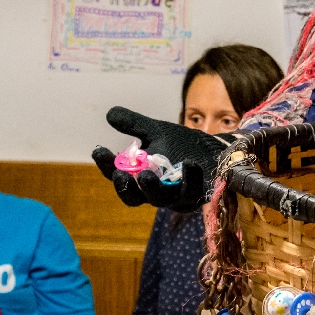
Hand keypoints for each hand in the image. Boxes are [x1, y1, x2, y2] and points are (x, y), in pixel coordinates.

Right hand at [92, 107, 233, 211]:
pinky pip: (192, 191)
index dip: (106, 166)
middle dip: (125, 187)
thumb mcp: (156, 131)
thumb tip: (110, 114)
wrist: (215, 148)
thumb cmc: (182, 144)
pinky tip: (188, 163)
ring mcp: (177, 197)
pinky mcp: (198, 195)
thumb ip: (134, 125)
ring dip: (151, 188)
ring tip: (144, 175)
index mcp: (140, 177)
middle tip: (120, 174)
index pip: (118, 176)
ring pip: (160, 200)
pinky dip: (189, 178)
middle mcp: (156, 192)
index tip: (99, 149)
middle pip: (135, 197)